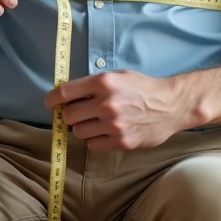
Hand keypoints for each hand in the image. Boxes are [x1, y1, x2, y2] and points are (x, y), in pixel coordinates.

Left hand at [43, 70, 184, 150]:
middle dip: (70, 115)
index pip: (64, 93)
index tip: (50, 103)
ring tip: (95, 122)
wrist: (170, 106)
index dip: (52, 99)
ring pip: (79, 132)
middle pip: (69, 116)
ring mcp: (113, 125)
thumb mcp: (117, 76)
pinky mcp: (120, 142)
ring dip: (83, 128)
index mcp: (103, 83)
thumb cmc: (142, 88)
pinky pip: (92, 144)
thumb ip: (93, 85)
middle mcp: (106, 103)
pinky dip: (95, 139)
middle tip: (79, 113)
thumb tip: (66, 95)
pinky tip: (105, 132)